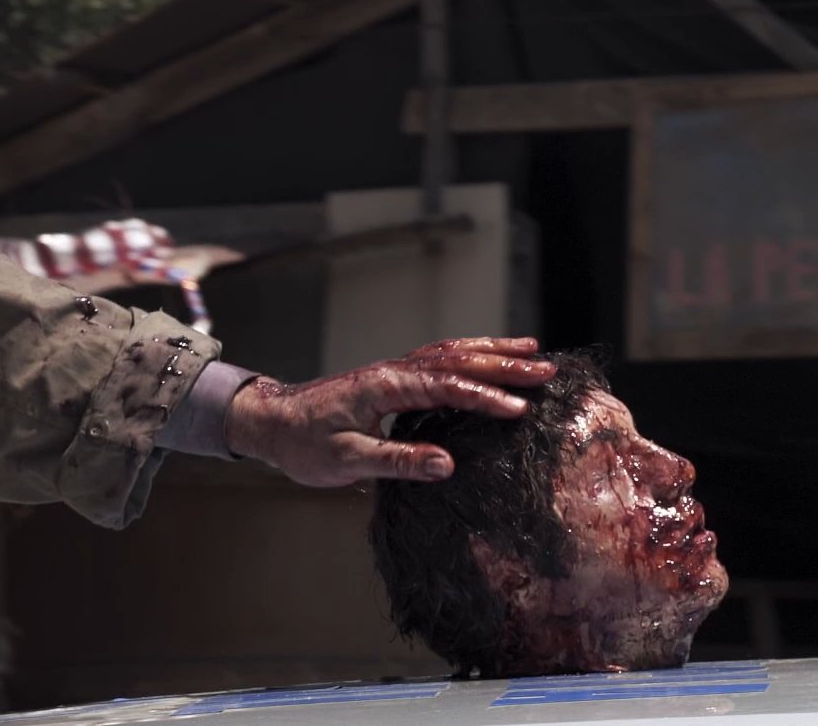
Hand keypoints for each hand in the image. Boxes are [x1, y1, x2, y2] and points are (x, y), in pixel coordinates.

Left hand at [225, 337, 555, 484]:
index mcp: (384, 387)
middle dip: (503, 364)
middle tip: (546, 370)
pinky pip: (438, 360)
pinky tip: (486, 359)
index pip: (445, 388)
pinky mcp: (390, 378)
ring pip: (449, 353)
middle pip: (456, 361)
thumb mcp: (347, 461)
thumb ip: (396, 461)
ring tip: (531, 351)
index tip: (520, 410)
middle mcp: (392, 371)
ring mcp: (392, 371)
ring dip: (490, 352)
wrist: (271, 422)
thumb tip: (446, 464)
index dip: (484, 398)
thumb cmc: (303, 444)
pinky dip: (468, 356)